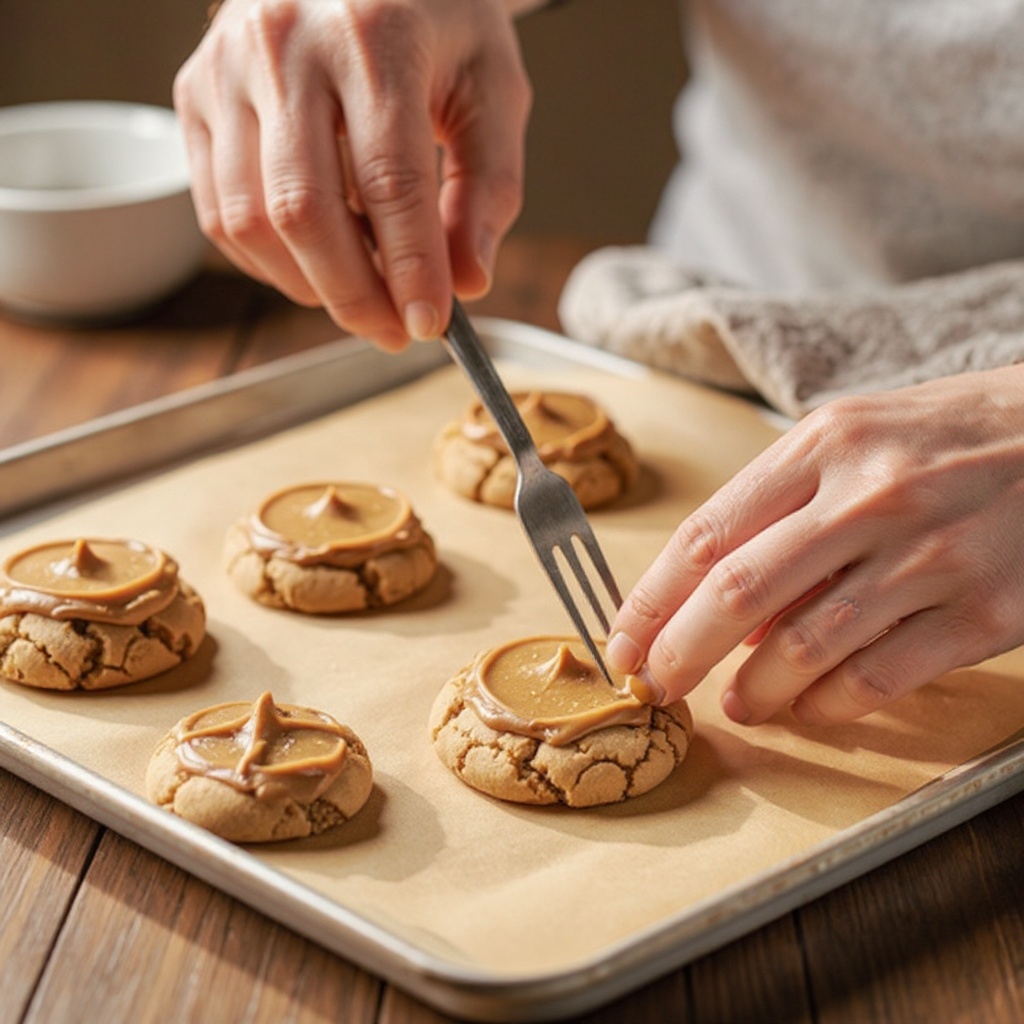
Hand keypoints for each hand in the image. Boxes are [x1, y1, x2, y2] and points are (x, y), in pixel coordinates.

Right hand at [174, 0, 530, 348]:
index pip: (389, 179)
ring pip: (251, 221)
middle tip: (395, 332)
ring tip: (363, 294)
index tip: (431, 324)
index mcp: (373, 32)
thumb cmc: (432, 21)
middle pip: (305, 211)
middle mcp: (283, 44)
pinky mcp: (194, 96)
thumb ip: (487, 188)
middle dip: (355, 296)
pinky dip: (270, 263)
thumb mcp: (491, 89)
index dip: (409, 267)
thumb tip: (467, 280)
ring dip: (310, 286)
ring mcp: (225, 69)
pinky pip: (218, 214)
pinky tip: (316, 263)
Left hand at [606, 367, 1023, 723]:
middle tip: (657, 687)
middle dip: (679, 654)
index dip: (650, 599)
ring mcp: (930, 556)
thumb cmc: (942, 438)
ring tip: (739, 704)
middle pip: (737, 595)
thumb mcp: (852, 440)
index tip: (624, 641)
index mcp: (823, 445)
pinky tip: (810, 709)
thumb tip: (722, 605)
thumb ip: (783, 509)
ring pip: (805, 646)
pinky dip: (829, 706)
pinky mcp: (985, 611)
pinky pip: (878, 678)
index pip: (705, 535)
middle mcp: (869, 497)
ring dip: (755, 690)